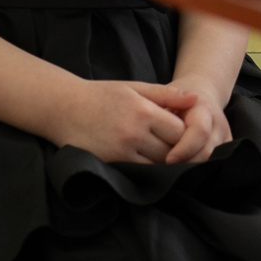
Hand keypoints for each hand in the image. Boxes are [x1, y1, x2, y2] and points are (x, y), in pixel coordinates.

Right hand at [50, 78, 196, 163]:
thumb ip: (167, 95)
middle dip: (179, 150)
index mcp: (143, 111)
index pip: (180, 131)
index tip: (183, 131)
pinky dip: (148, 171)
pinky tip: (149, 164)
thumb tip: (196, 100)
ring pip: (157, 166)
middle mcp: (134, 133)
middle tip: (180, 148)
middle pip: (172, 151)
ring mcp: (121, 152)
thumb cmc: (103, 95)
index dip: (186, 133)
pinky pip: (139, 173)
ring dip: (165, 163)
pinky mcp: (110, 164)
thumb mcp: (136, 87)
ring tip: (167, 157)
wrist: (64, 108)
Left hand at [163, 76, 233, 164]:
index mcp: (203, 108)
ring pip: (210, 161)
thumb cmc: (175, 97)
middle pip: (206, 152)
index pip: (200, 131)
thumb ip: (160, 113)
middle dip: (185, 164)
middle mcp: (218, 123)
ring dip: (190, 168)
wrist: (200, 91)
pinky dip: (198, 168)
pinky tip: (183, 170)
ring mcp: (225, 136)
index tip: (168, 159)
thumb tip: (152, 135)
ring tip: (170, 172)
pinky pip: (214, 163)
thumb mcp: (163, 97)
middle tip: (164, 171)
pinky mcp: (227, 146)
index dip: (185, 148)